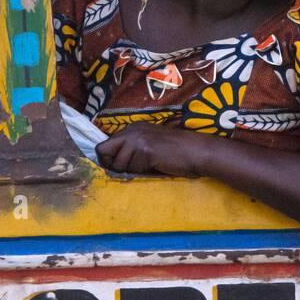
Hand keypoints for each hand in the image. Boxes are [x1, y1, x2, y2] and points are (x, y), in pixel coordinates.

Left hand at [94, 123, 209, 176]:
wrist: (195, 151)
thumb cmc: (175, 153)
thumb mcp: (149, 146)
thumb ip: (131, 150)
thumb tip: (111, 165)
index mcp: (132, 128)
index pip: (104, 146)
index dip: (108, 159)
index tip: (118, 168)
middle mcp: (131, 130)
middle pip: (104, 152)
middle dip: (113, 165)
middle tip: (133, 168)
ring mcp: (137, 138)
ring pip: (118, 164)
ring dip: (131, 170)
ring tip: (150, 165)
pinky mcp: (144, 148)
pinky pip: (131, 167)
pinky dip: (141, 171)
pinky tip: (155, 165)